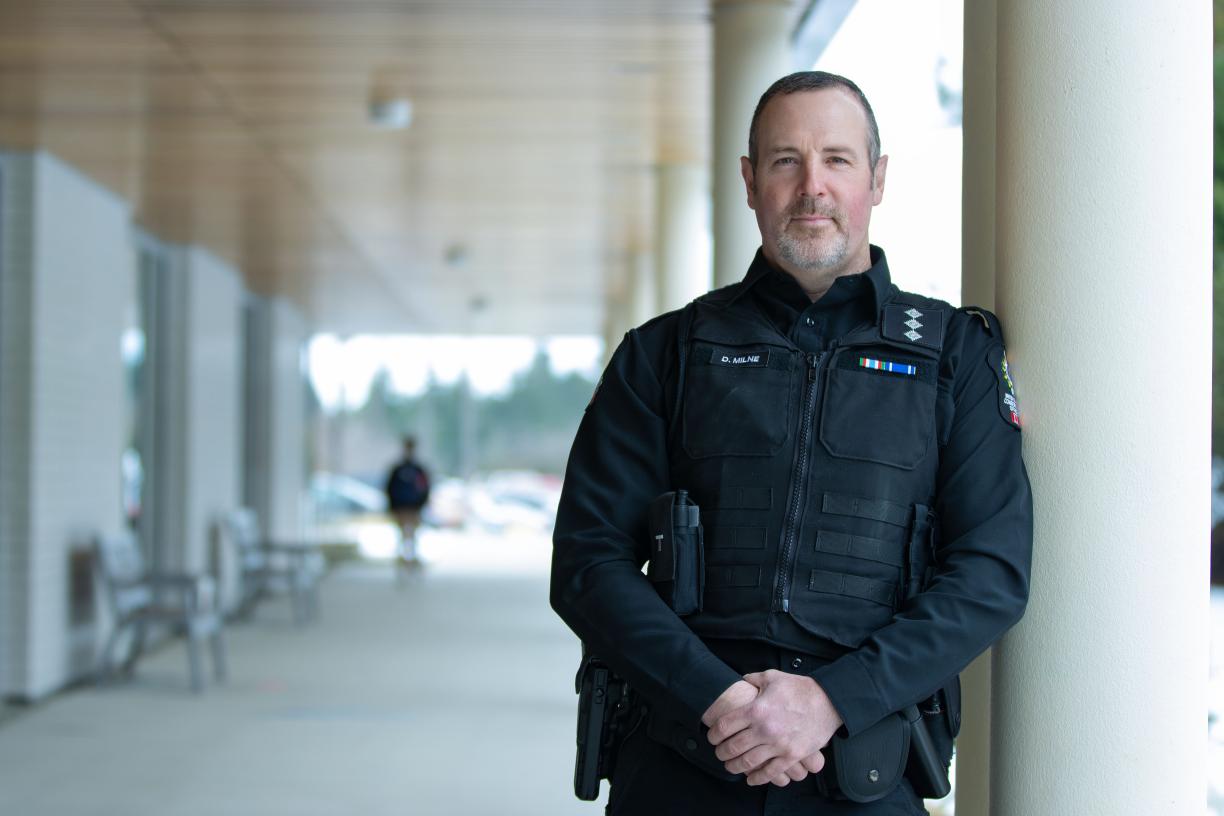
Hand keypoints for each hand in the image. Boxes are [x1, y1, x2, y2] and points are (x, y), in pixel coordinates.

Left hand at [705, 669, 843, 785]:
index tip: (711, 737)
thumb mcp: (772, 677)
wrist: (829, 701)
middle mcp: (765, 729)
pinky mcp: (792, 756)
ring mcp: (779, 745)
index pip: (724, 726)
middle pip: (733, 747)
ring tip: (730, 766)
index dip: (713, 734)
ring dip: (735, 767)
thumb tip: (740, 682)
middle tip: (719, 753)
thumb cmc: (800, 688)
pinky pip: (770, 773)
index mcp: (756, 710)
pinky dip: (757, 778)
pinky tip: (750, 779)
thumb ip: (752, 680)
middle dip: (721, 752)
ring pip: (748, 762)